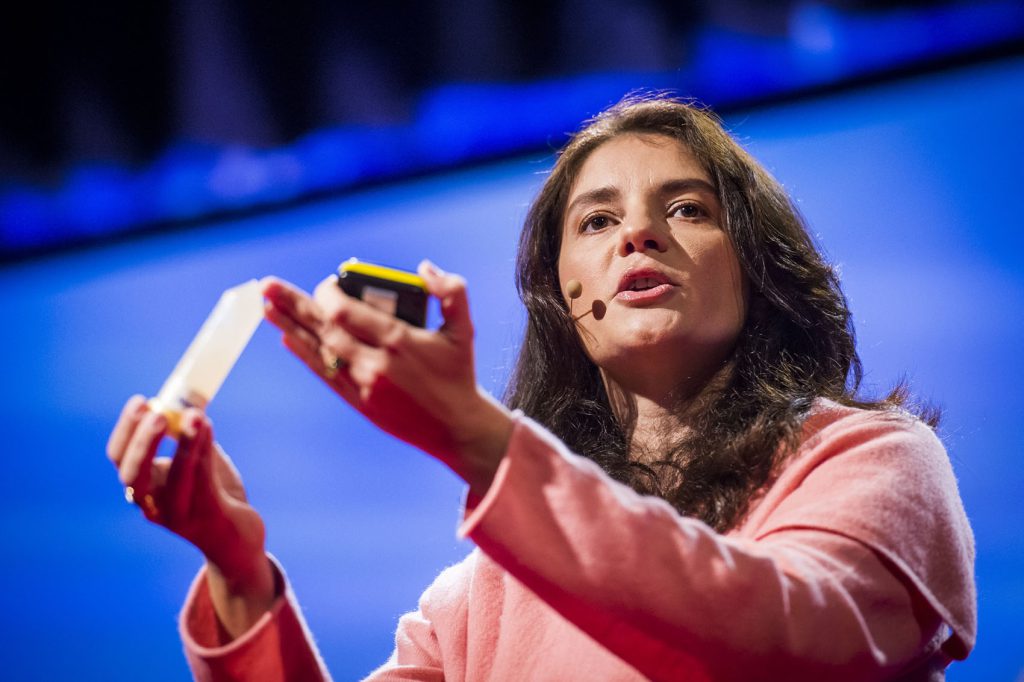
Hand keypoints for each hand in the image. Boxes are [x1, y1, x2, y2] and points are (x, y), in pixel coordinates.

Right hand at [107, 397, 274, 635]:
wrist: (237, 538)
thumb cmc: (213, 494)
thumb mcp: (196, 461)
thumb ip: (189, 436)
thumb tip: (191, 399)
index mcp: (143, 487)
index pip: (119, 458)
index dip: (126, 429)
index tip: (140, 400)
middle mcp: (152, 505)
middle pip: (132, 475)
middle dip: (142, 443)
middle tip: (156, 412)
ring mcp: (176, 515)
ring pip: (174, 478)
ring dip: (183, 443)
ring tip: (195, 415)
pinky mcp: (205, 518)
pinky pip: (202, 482)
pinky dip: (203, 452)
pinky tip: (208, 427)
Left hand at [262, 261, 513, 497]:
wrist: (456, 428)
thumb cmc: (459, 374)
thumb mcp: (464, 329)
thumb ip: (451, 291)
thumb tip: (424, 267)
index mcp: (398, 341)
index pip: (347, 312)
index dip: (328, 294)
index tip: (327, 283)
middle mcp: (375, 363)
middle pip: (323, 328)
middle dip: (293, 304)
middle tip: (267, 284)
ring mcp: (363, 384)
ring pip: (318, 350)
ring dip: (289, 327)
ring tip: (265, 307)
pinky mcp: (358, 401)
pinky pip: (324, 373)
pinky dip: (304, 354)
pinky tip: (286, 338)